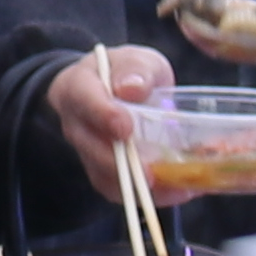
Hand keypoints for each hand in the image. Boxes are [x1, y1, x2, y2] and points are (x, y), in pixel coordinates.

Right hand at [47, 45, 175, 200]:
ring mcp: (87, 153)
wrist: (115, 92)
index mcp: (77, 87)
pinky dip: (150, 196)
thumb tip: (133, 88)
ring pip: (104, 176)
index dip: (104, 116)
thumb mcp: (136, 59)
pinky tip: (179, 192)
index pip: (84, 101)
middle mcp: (76, 124)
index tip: (125, 128)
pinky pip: (119, 191)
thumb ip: (135, 69)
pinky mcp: (102, 174)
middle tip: (152, 173)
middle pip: (90, 147)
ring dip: (140, 187)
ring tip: (178, 187)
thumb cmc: (127, 74)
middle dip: (121, 164)